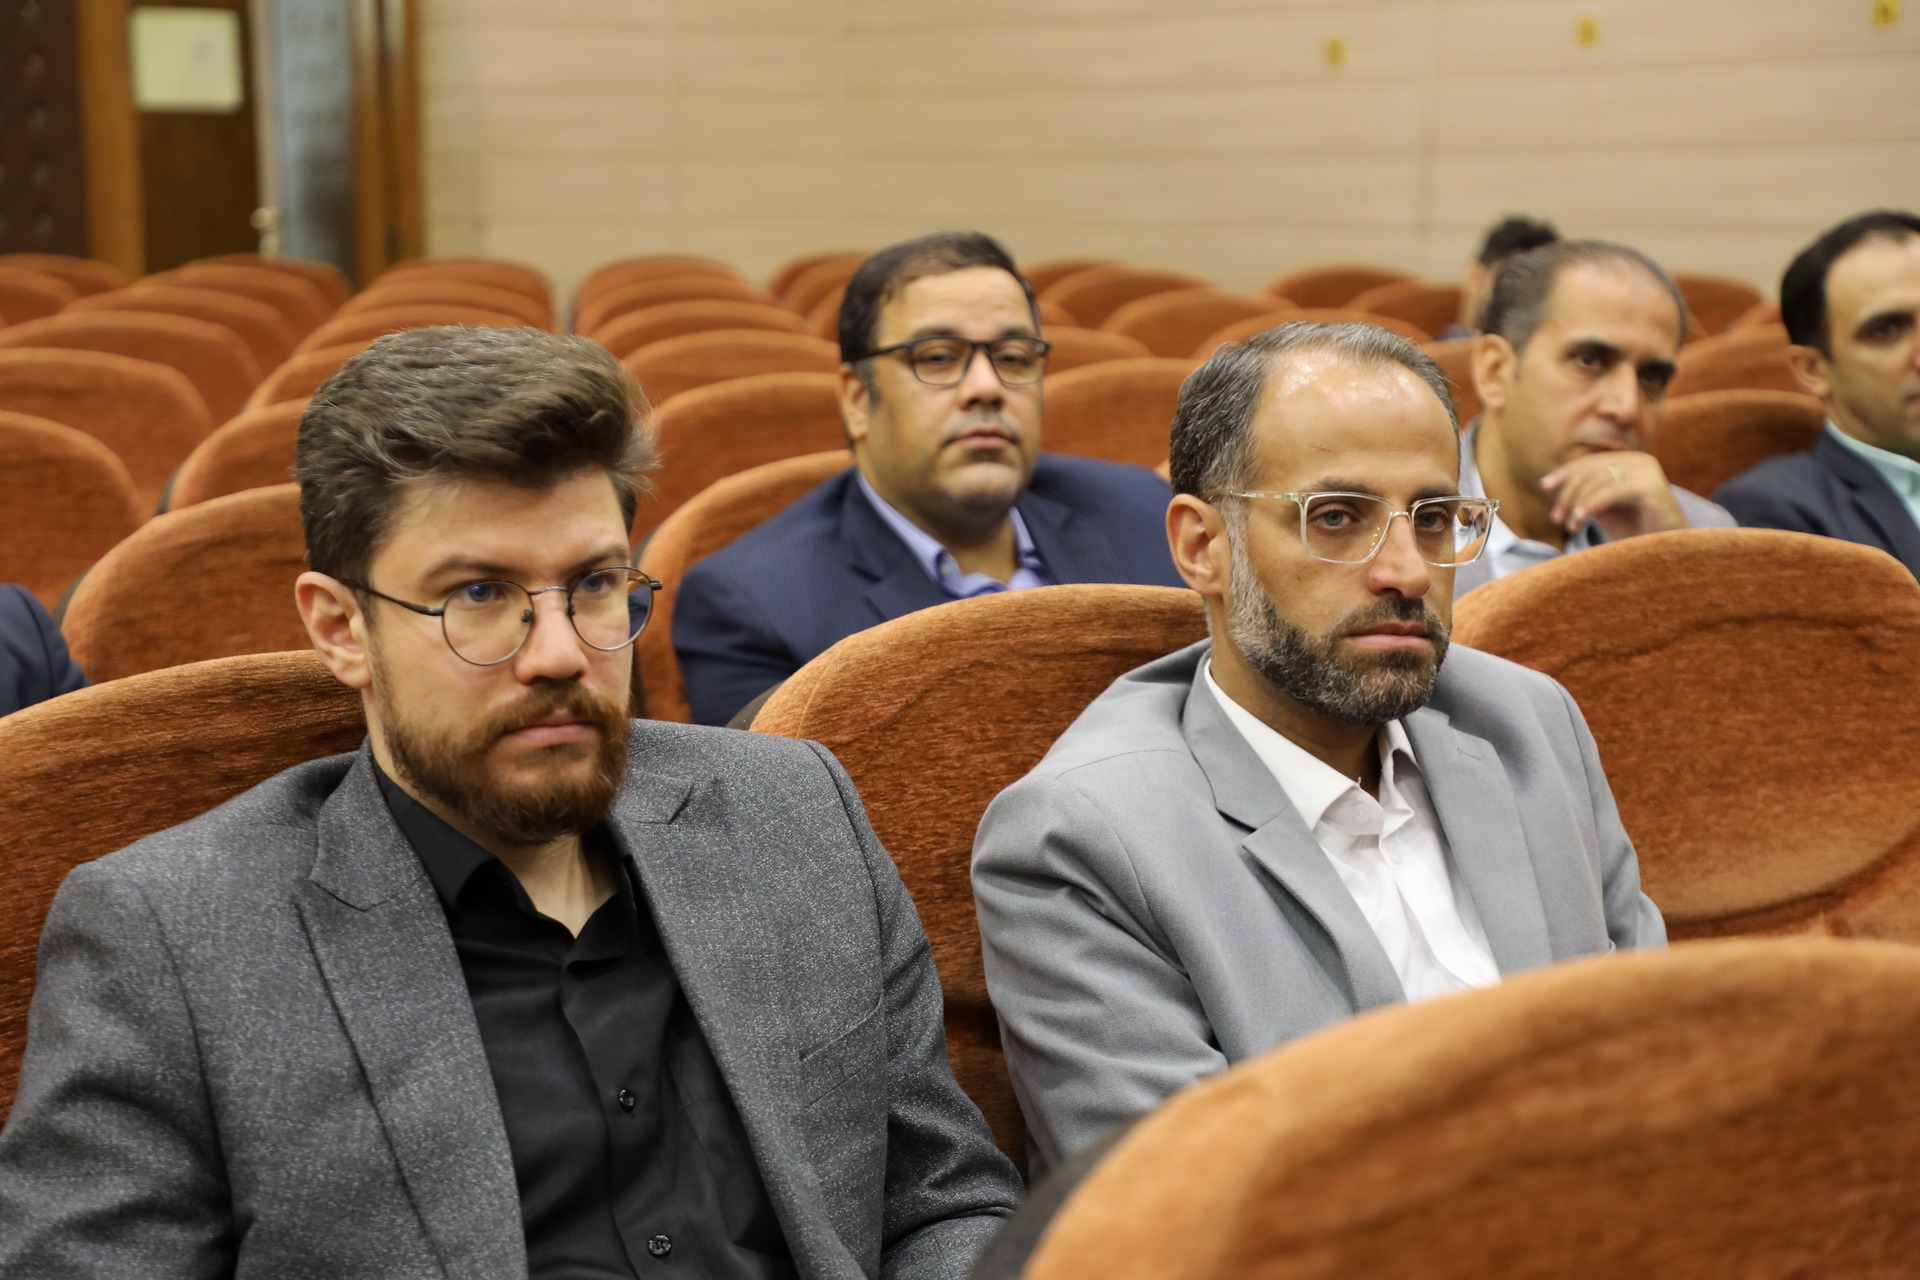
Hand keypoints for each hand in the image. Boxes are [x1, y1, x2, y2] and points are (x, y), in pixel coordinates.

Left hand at [1540, 451, 1687, 540]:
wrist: (1667, 552)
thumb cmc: (1635, 531)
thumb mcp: (1603, 508)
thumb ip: (1583, 492)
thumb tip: (1548, 481)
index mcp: (1630, 461)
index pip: (1590, 462)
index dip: (1566, 473)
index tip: (1545, 486)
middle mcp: (1641, 461)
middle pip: (1592, 469)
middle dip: (1569, 492)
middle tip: (1556, 517)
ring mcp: (1648, 472)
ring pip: (1598, 479)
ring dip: (1577, 503)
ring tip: (1569, 525)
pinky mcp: (1652, 487)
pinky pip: (1611, 491)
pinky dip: (1590, 505)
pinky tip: (1578, 521)